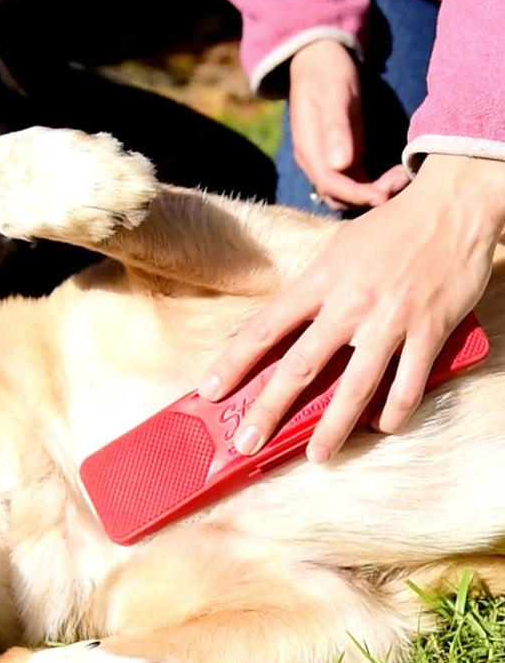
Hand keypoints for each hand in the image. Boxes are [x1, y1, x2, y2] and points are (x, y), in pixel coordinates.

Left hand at [198, 154, 504, 462]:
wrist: (453, 206)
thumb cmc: (387, 231)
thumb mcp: (335, 253)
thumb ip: (310, 293)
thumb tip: (283, 331)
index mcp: (319, 281)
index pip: (265, 328)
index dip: (234, 362)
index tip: (209, 390)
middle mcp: (349, 304)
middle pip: (300, 366)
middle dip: (270, 409)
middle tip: (248, 442)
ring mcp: (390, 321)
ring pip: (355, 386)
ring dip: (334, 427)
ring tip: (318, 455)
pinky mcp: (430, 331)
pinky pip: (409, 384)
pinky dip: (394, 412)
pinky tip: (380, 427)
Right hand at [289, 40, 409, 210]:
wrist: (318, 62)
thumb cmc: (328, 75)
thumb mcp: (334, 96)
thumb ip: (335, 130)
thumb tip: (340, 165)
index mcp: (309, 151)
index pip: (329, 185)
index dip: (356, 194)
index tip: (384, 195)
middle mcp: (315, 163)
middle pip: (337, 196)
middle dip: (367, 197)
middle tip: (402, 182)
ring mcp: (326, 162)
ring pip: (346, 193)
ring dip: (372, 194)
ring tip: (402, 179)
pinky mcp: (340, 158)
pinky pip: (354, 182)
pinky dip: (373, 186)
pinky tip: (394, 176)